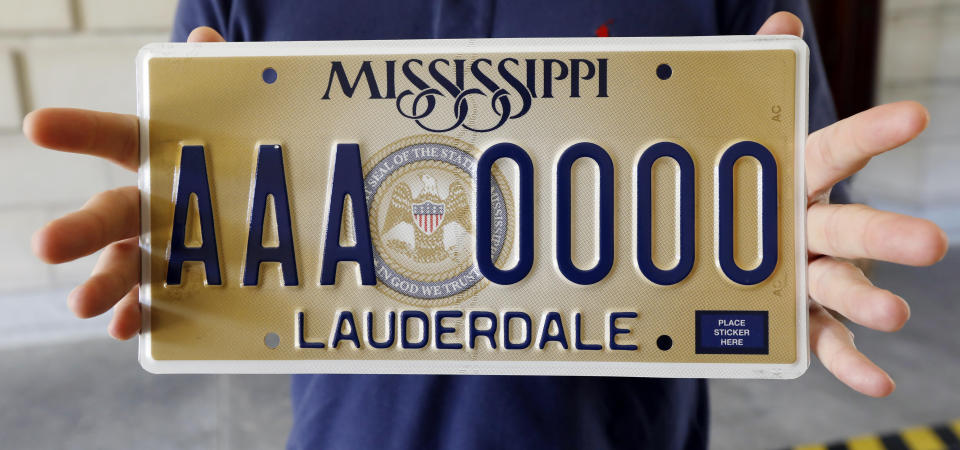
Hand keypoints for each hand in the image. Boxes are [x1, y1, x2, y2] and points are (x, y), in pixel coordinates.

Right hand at [24, 27, 225, 339]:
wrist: (279, 206)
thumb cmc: (246, 153)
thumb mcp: (247, 115)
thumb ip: (224, 79)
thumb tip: (203, 40)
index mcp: (158, 157)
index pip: (114, 137)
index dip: (79, 130)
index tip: (38, 125)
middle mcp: (149, 204)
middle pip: (108, 216)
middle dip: (76, 231)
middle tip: (44, 245)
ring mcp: (162, 248)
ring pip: (124, 267)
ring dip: (102, 286)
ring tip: (83, 307)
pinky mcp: (184, 285)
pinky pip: (157, 304)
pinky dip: (140, 316)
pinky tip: (128, 328)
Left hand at [759, 12, 947, 396]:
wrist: (742, 242)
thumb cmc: (755, 183)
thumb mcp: (749, 137)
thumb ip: (764, 80)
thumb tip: (779, 23)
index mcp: (802, 178)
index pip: (838, 150)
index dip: (873, 134)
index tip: (913, 116)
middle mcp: (816, 227)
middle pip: (854, 228)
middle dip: (889, 235)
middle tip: (933, 244)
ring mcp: (814, 274)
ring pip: (846, 286)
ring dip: (872, 300)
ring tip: (895, 315)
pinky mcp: (802, 317)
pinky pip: (825, 339)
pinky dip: (849, 360)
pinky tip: (876, 380)